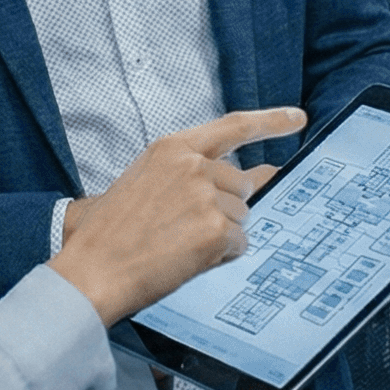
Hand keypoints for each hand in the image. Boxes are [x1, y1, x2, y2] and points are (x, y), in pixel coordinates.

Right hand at [49, 107, 305, 325]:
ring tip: (177, 245)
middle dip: (226, 208)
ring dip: (220, 236)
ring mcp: (206, 196)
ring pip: (242, 218)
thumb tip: (257, 176)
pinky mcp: (216, 230)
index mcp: (172, 148)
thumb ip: (193, 173)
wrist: (91, 271)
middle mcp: (193, 166)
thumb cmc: (110, 234)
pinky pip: (239, 245)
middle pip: (242, 185)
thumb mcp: (144, 183)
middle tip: (185, 229)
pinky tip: (186, 259)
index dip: (270, 121)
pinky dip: (220, 257)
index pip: (234, 127)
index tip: (297, 118)